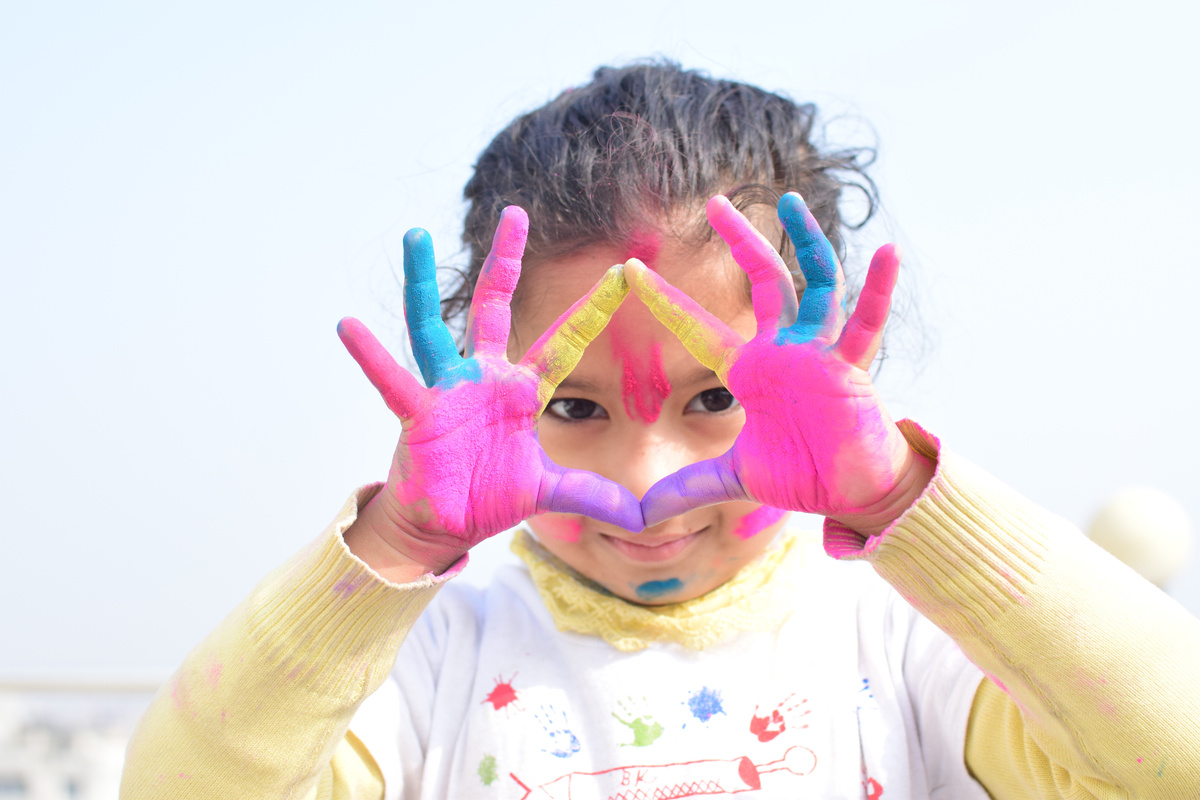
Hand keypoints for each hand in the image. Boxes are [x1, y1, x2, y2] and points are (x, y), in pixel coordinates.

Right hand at [339, 207, 642, 576]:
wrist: (444, 524)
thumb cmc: (491, 496)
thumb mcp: (547, 493)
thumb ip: (590, 494)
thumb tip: (639, 516)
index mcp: (521, 389)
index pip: (565, 341)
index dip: (593, 308)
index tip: (623, 270)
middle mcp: (484, 376)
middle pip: (495, 306)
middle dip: (505, 261)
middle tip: (515, 212)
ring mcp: (448, 389)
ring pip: (432, 325)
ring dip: (423, 282)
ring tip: (415, 234)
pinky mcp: (418, 412)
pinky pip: (392, 380)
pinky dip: (370, 355)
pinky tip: (348, 325)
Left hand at [625, 193, 931, 535]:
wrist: (850, 493)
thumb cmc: (799, 473)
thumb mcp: (733, 479)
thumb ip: (688, 488)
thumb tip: (639, 514)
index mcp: (750, 370)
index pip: (699, 328)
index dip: (667, 301)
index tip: (630, 268)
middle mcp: (784, 350)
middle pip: (763, 280)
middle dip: (740, 241)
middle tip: (714, 202)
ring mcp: (821, 353)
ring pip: (816, 284)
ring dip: (807, 241)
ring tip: (791, 200)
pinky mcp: (853, 369)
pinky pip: (866, 324)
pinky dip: (878, 290)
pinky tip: (887, 252)